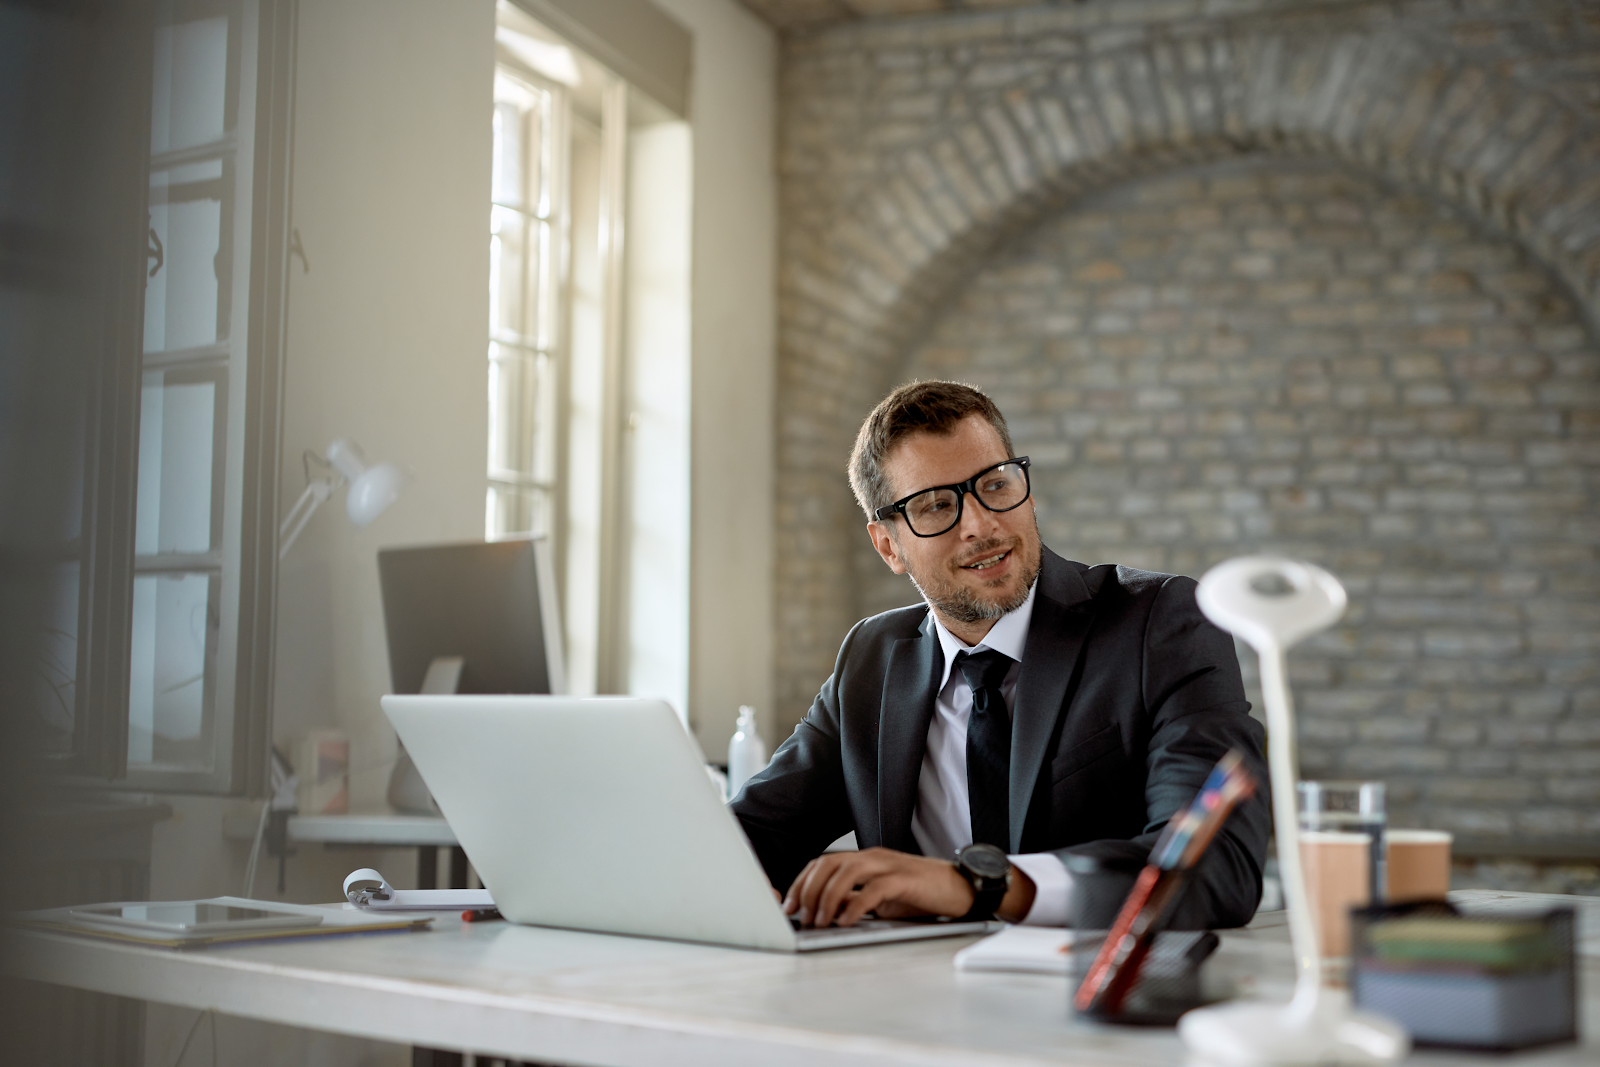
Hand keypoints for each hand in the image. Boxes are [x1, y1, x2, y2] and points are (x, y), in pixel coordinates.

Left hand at [783, 848, 973, 927]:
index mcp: (865, 860)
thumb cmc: (921, 895)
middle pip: (829, 864)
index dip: (802, 883)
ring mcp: (889, 866)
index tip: (789, 906)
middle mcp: (874, 858)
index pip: (823, 863)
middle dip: (808, 890)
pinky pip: (874, 889)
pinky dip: (855, 905)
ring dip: (827, 897)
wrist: (961, 889)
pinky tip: (845, 921)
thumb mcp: (882, 899)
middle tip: (800, 916)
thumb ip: (856, 900)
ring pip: (846, 872)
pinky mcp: (906, 880)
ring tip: (819, 921)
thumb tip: (826, 913)